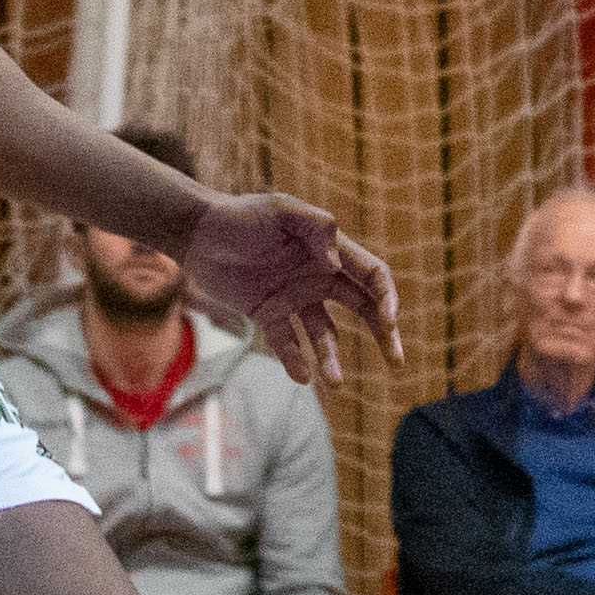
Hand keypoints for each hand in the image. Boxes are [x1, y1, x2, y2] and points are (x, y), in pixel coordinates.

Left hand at [180, 191, 398, 383]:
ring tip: (335, 383)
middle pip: (362, 307)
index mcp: (330, 250)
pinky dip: (296, 360)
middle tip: (397, 362)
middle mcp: (318, 276)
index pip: (372, 276)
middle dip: (383, 334)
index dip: (386, 298)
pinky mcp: (268, 314)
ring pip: (325, 333)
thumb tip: (334, 264)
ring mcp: (294, 297)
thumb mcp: (281, 211)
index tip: (389, 322)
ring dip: (333, 358)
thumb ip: (315, 229)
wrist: (197, 232)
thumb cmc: (241, 216)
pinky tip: (301, 376)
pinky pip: (287, 342)